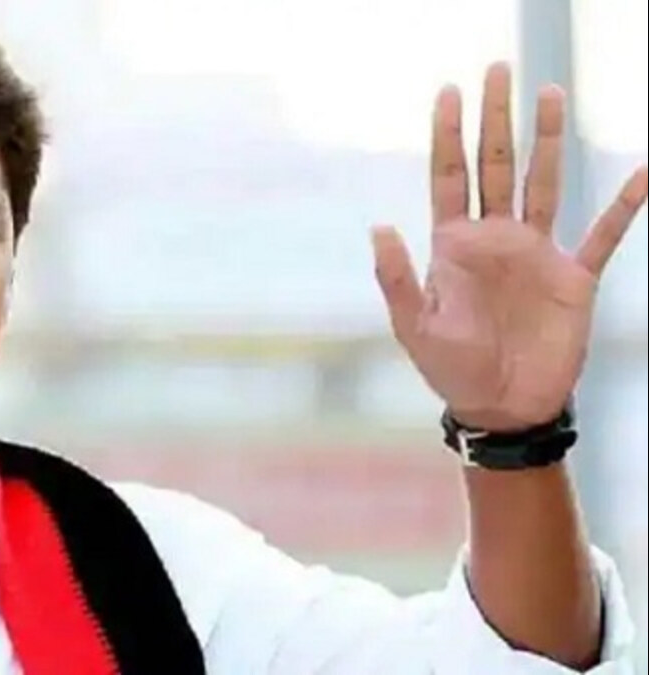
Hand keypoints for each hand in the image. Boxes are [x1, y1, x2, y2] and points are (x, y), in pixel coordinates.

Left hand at [371, 62, 647, 431]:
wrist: (501, 408)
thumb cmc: (450, 370)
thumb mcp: (413, 326)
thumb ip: (397, 277)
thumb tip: (379, 225)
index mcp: (454, 245)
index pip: (449, 177)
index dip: (448, 135)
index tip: (449, 92)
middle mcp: (496, 238)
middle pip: (496, 164)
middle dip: (496, 118)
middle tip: (500, 69)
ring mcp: (536, 253)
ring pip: (545, 182)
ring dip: (547, 139)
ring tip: (550, 92)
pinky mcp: (574, 278)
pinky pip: (603, 234)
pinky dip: (624, 205)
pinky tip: (642, 173)